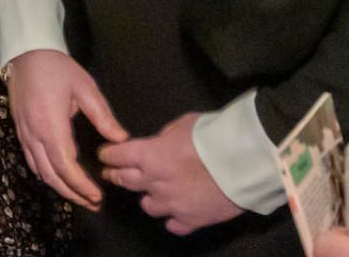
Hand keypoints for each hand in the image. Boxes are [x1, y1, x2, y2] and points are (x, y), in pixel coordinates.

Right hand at [5, 49, 126, 211]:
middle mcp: (34, 134)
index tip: (97, 195)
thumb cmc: (57, 68)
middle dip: (72, 193)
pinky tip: (59, 178)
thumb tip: (120, 139)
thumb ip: (103, 116)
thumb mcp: (85, 88)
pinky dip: (46, 175)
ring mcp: (24, 134)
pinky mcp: (20, 131)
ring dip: (59, 188)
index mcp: (51, 125)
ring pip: (39, 172)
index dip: (80, 185)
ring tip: (79, 196)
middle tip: (92, 203)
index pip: (65, 166)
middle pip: (51, 175)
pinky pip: (31, 161)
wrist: (26, 53)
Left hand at [98, 113, 242, 235]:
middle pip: (124, 181)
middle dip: (115, 175)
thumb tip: (161, 142)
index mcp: (149, 155)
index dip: (109, 154)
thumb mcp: (184, 124)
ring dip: (148, 197)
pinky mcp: (190, 220)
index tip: (105, 154)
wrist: (243, 162)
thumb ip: (166, 136)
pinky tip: (176, 214)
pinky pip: (173, 225)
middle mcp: (154, 182)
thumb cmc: (213, 135)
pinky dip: (173, 219)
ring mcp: (171, 204)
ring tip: (154, 193)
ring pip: (147, 206)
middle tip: (112, 173)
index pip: (117, 155)